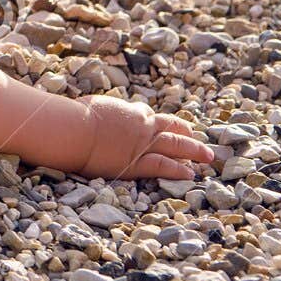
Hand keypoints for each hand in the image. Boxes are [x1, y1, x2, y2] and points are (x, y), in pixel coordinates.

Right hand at [77, 96, 214, 179]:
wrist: (73, 130)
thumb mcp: (90, 106)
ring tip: (207, 156)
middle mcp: (140, 126)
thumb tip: (95, 112)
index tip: (163, 124)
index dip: (157, 120)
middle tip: (197, 136)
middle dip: (186, 132)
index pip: (147, 114)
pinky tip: (190, 173)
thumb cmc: (74, 117)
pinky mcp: (136, 163)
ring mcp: (141, 144)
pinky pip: (163, 166)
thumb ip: (101, 111)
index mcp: (128, 111)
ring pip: (175, 145)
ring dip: (193, 150)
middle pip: (170, 127)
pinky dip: (178, 169)